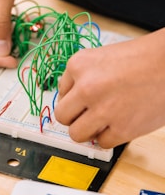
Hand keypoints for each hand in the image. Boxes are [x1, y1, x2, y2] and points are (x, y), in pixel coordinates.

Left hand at [54, 28, 164, 147]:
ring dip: (87, 131)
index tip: (83, 99)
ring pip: (76, 134)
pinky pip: (102, 143)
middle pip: (62, 116)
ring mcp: (103, 109)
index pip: (60, 93)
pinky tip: (117, 123)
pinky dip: (108, 137)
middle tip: (86, 114)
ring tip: (100, 121)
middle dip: (73, 117)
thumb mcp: (98, 57)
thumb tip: (67, 101)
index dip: (73, 98)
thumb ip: (78, 78)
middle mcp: (86, 87)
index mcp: (78, 65)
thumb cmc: (138, 59)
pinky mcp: (122, 128)